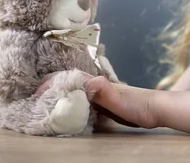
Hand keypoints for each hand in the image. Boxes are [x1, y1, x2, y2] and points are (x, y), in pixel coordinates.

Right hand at [36, 71, 160, 128]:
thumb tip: (89, 81)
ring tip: (43, 103)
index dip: (50, 84)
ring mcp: (99, 94)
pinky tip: (67, 110)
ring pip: (73, 90)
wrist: (156, 109)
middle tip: (34, 99)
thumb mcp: (120, 100)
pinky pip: (81, 100)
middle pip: (67, 82)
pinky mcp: (103, 103)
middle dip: (49, 87)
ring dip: (57, 94)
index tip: (36, 95)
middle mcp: (95, 85)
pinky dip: (69, 102)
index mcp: (95, 83)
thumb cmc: (139, 105)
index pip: (67, 79)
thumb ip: (104, 91)